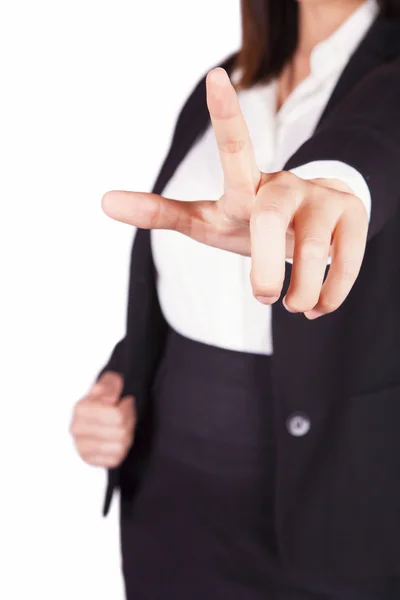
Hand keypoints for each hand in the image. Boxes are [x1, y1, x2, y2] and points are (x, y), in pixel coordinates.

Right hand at [70, 371, 135, 467]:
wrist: (99, 414)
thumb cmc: (106, 398)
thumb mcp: (110, 383)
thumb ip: (109, 385)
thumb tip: (108, 399)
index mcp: (81, 409)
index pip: (117, 416)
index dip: (127, 408)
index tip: (125, 402)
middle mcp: (77, 429)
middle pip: (120, 432)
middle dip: (129, 421)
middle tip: (127, 414)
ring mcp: (82, 447)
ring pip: (120, 447)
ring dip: (127, 435)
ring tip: (123, 426)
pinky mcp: (90, 460)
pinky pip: (116, 459)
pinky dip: (122, 449)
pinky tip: (117, 439)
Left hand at [101, 68, 367, 318]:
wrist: (313, 219)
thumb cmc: (251, 219)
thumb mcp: (206, 219)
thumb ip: (160, 212)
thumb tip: (102, 200)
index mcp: (246, 185)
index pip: (234, 149)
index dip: (225, 116)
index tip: (215, 77)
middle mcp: (285, 186)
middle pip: (271, 221)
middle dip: (265, 266)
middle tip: (263, 298)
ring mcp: (323, 200)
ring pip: (314, 251)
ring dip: (302, 291)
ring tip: (293, 307)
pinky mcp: (353, 217)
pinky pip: (345, 262)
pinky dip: (331, 293)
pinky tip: (318, 307)